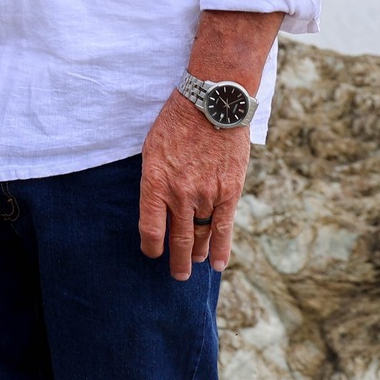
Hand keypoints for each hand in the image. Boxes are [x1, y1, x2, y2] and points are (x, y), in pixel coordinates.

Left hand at [138, 92, 251, 278]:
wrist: (211, 104)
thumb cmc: (176, 122)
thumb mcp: (152, 149)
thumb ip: (155, 180)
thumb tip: (157, 206)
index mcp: (155, 182)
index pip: (150, 228)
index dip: (151, 247)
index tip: (152, 253)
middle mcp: (179, 193)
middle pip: (177, 240)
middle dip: (176, 262)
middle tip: (176, 275)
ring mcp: (206, 195)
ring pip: (200, 236)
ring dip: (196, 255)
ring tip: (193, 266)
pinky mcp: (228, 192)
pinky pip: (223, 229)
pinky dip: (220, 249)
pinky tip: (216, 264)